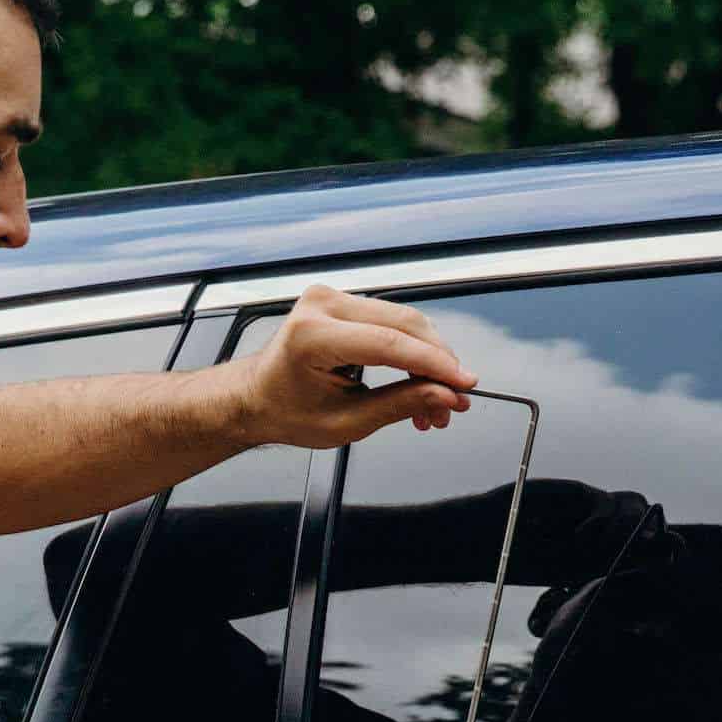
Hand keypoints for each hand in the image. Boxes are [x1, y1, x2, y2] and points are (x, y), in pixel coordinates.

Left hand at [235, 285, 476, 448]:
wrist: (256, 397)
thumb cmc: (285, 410)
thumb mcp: (344, 423)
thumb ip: (398, 405)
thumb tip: (444, 396)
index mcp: (312, 335)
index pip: (391, 345)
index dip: (435, 366)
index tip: (465, 385)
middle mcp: (321, 306)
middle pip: (405, 326)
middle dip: (437, 366)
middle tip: (453, 402)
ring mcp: (330, 297)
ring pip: (404, 322)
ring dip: (428, 360)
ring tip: (435, 402)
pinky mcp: (341, 300)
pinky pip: (391, 321)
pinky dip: (410, 350)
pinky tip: (419, 381)